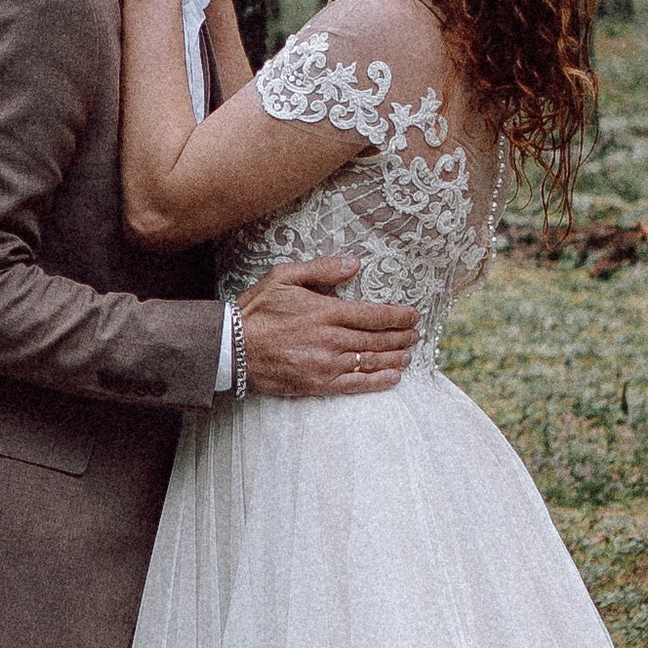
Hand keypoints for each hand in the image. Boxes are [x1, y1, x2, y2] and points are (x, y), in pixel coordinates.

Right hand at [236, 257, 416, 396]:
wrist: (232, 347)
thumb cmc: (258, 309)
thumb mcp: (285, 277)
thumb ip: (322, 269)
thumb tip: (355, 263)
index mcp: (325, 311)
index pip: (373, 314)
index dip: (398, 316)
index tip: (413, 315)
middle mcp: (330, 339)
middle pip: (376, 339)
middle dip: (400, 336)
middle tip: (415, 334)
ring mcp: (325, 364)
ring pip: (370, 361)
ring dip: (394, 357)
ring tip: (408, 354)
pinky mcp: (317, 384)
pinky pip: (355, 384)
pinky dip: (377, 381)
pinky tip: (392, 377)